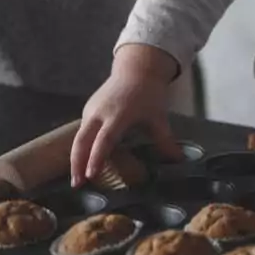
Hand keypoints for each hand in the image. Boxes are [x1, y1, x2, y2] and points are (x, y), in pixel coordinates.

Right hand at [70, 44, 181, 186]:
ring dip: (76, 157)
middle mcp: (101, 112)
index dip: (97, 157)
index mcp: (119, 115)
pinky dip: (80, 147)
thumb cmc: (148, 94)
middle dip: (77, 163)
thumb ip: (165, 140)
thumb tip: (178, 159)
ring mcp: (92, 110)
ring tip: (78, 179)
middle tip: (77, 185)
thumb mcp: (158, 117)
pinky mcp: (88, 109)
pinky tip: (83, 162)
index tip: (90, 175)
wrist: (137, 70)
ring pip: (79, 137)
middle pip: (83, 140)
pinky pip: (82, 130)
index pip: (105, 139)